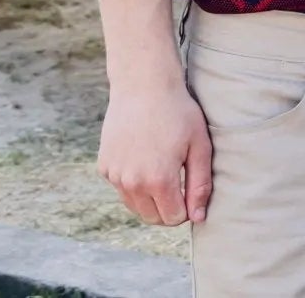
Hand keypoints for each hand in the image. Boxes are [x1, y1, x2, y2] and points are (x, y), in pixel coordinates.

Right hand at [99, 80, 211, 225]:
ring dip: (150, 198)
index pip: (173, 218)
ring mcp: (114, 176)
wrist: (143, 86)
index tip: (191, 190)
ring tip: (163, 169)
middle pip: (152, 218)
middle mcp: (132, 183)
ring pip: (135, 206)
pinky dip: (133, 182)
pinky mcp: (104, 167)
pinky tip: (144, 158)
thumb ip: (200, 185)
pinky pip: (121, 188)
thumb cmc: (178, 113)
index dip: (186, 209)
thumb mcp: (199, 146)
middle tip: (180, 183)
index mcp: (159, 180)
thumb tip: (199, 218)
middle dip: (168, 208)